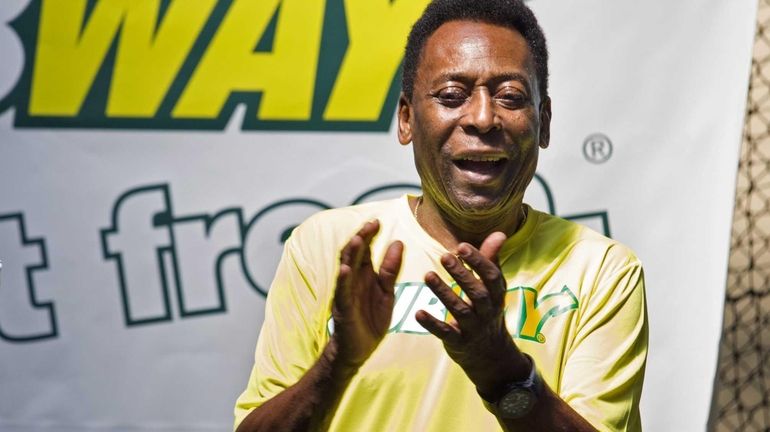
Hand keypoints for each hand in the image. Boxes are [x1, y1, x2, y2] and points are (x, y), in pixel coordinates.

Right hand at [330, 220, 403, 369]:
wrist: (358, 350)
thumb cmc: (370, 319)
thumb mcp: (386, 292)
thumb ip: (391, 269)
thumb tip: (397, 242)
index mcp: (363, 275)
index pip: (364, 249)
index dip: (369, 235)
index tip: (377, 221)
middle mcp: (351, 280)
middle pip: (353, 254)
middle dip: (361, 238)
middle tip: (371, 224)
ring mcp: (345, 294)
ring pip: (345, 269)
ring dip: (350, 254)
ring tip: (357, 239)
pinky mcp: (343, 310)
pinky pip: (341, 293)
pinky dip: (342, 280)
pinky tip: (346, 270)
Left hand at [415, 232, 529, 396]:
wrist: (491, 355)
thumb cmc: (487, 310)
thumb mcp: (492, 287)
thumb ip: (491, 260)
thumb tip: (499, 233)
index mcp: (496, 294)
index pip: (491, 276)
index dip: (479, 261)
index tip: (462, 246)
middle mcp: (487, 311)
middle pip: (477, 292)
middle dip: (462, 274)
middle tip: (444, 256)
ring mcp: (474, 328)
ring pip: (460, 310)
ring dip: (444, 293)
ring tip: (428, 275)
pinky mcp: (459, 343)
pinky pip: (446, 333)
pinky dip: (432, 324)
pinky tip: (418, 313)